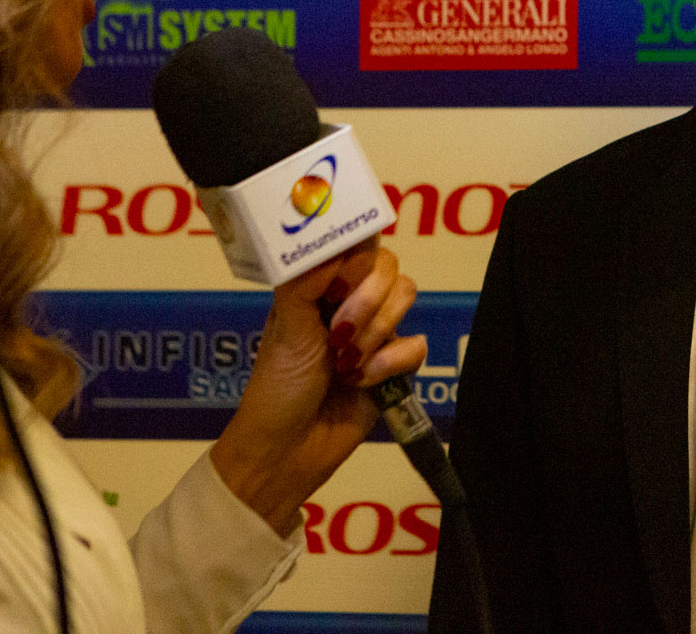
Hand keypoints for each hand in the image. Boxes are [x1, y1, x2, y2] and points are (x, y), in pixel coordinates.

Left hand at [209, 240, 425, 535]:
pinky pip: (418, 344)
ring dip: (377, 332)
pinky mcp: (397, 366)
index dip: (357, 257)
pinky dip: (391, 363)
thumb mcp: (284, 327)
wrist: (287, 452)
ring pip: (407, 297)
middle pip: (389, 266)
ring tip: (346, 363)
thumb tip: (331, 245)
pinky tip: (363, 382)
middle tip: (339, 332)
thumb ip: (304, 281)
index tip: (338, 284)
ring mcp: (377, 331)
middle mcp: (351, 300)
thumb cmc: (277, 386)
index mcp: (321, 284)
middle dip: (368, 300)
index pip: (357, 243)